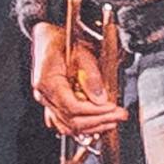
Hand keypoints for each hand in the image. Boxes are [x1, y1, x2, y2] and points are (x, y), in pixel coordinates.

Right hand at [25, 15, 121, 141]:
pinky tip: (97, 124)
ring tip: (112, 121)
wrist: (48, 37)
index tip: (113, 108)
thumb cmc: (61, 40)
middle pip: (71, 120)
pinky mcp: (51, 104)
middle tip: (119, 116)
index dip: (95, 111)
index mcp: (48, 82)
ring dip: (92, 127)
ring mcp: (46, 102)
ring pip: (67, 126)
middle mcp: (44, 96)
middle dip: (99, 121)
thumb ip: (91, 75)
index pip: (72, 107)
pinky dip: (81, 127)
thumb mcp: (80, 51)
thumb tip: (100, 99)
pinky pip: (64, 123)